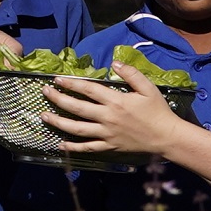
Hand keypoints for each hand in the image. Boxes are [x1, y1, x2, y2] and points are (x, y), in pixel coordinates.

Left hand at [39, 65, 188, 159]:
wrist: (166, 137)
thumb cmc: (157, 111)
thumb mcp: (147, 88)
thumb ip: (131, 74)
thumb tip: (113, 63)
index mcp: (115, 101)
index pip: (88, 89)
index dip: (71, 83)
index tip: (57, 79)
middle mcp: (107, 118)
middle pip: (77, 108)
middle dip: (57, 99)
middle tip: (44, 92)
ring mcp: (106, 134)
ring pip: (77, 129)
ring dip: (58, 122)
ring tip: (44, 116)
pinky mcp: (109, 146)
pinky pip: (87, 148)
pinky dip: (72, 147)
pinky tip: (60, 145)